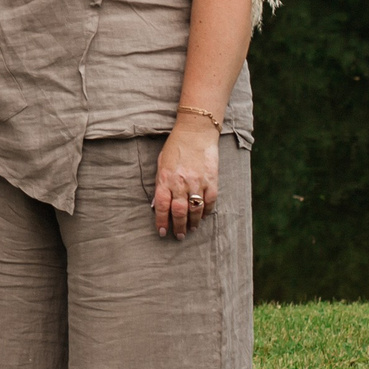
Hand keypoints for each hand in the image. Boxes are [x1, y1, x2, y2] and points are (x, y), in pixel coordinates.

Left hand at [154, 121, 219, 238]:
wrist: (196, 132)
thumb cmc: (175, 147)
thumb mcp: (161, 164)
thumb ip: (160, 184)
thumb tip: (157, 204)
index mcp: (165, 179)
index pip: (161, 206)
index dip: (161, 222)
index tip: (162, 232)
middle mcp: (181, 183)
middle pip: (179, 212)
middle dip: (178, 227)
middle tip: (179, 236)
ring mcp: (197, 183)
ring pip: (195, 210)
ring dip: (193, 223)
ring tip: (191, 229)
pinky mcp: (211, 181)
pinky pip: (210, 202)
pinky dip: (207, 211)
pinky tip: (203, 216)